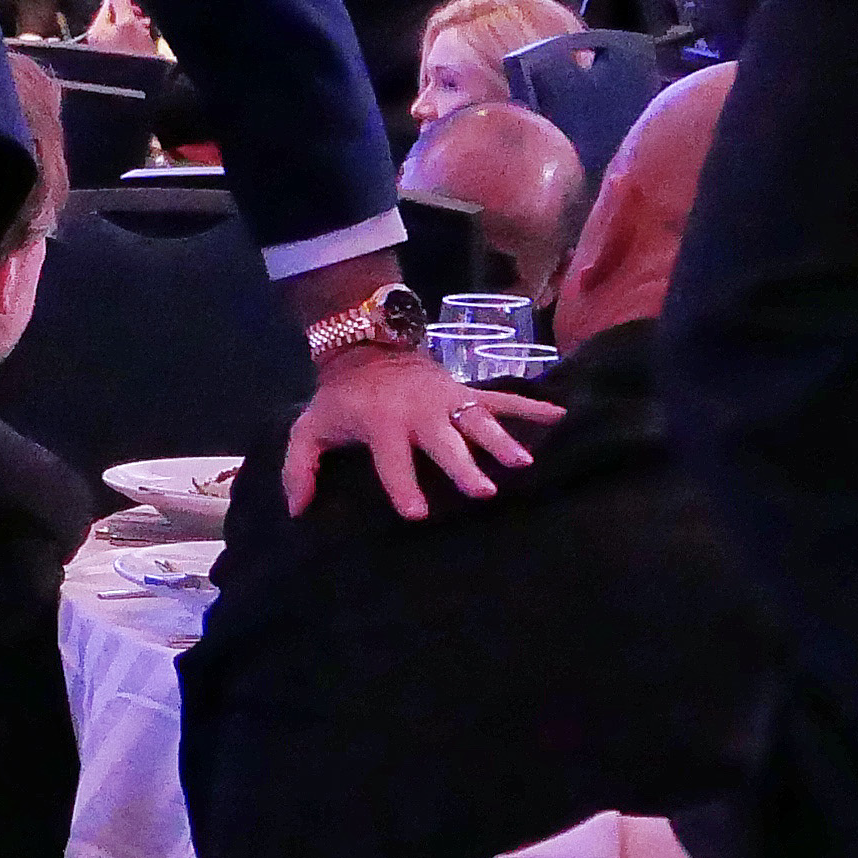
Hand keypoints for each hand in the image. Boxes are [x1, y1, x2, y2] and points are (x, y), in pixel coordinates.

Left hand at [85, 0, 166, 57]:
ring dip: (138, 31)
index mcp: (97, 29)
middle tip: (145, 24)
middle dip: (133, 17)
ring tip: (147, 39)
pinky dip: (139, 45)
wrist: (139, 91)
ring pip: (124, 32)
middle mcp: (98, 41)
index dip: (127, 2)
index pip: (110, 3)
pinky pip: (128, 46)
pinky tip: (146, 50)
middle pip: (117, 17)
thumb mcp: (129, 22)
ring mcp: (108, 53)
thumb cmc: (133, 57)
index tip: (140, 8)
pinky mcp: (118, 64)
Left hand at [277, 344, 555, 522]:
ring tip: (523, 464)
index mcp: (381, 422)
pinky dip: (531, 404)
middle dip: (462, 465)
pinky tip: (560, 415)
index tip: (417, 514)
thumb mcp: (308, 427)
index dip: (402, 485)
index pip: (392, 460)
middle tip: (482, 491)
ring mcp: (447, 399)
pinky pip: (502, 396)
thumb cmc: (340, 398)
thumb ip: (299, 468)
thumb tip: (297, 510)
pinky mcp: (465, 391)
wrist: (366, 343)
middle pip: (444, 442)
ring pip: (478, 420)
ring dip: (501, 440)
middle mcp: (419, 411)